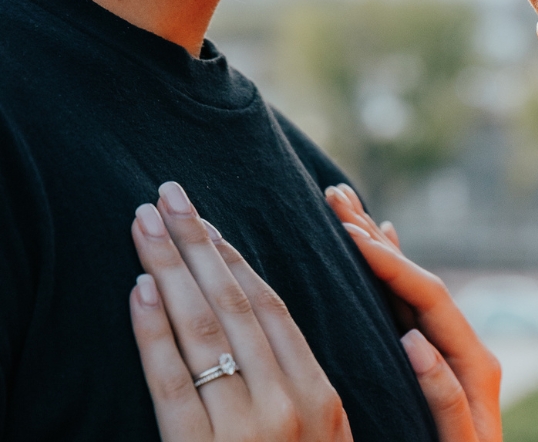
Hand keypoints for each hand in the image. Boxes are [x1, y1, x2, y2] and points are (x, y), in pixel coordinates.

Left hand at [129, 181, 351, 441]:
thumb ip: (307, 393)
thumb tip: (277, 333)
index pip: (272, 308)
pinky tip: (139, 289)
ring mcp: (244, 430)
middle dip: (196, 243)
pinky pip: (171, 382)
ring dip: (168, 267)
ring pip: (202, 331)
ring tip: (143, 223)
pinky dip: (153, 331)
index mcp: (321, 395)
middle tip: (168, 194)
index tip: (205, 221)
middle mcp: (286, 403)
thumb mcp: (323, 440)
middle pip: (234, 304)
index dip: (234, 260)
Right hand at [325, 184, 501, 441]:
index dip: (390, 264)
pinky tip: (384, 244)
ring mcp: (446, 351)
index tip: (353, 234)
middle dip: (375, 238)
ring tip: (348, 207)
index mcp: (474, 361)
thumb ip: (445, 395)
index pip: (428, 297)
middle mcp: (462, 347)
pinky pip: (407, 306)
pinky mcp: (431, 361)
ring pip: (407, 288)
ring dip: (377, 247)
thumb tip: (414, 339)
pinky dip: (392, 272)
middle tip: (338, 197)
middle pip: (415, 279)